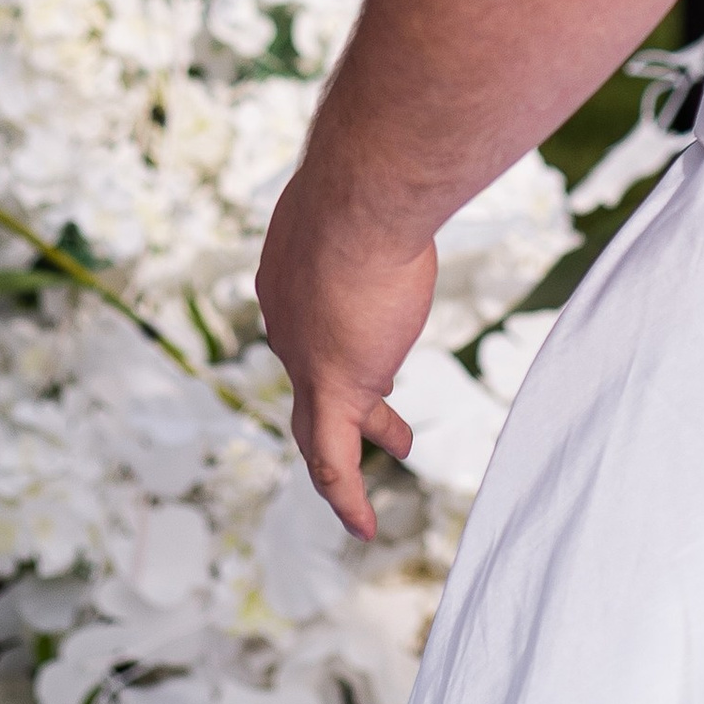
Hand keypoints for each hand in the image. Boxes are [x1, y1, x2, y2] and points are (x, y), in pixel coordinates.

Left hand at [256, 167, 435, 540]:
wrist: (361, 194)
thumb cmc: (375, 175)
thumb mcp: (374, 188)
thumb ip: (387, 199)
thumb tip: (419, 178)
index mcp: (289, 269)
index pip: (311, 311)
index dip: (341, 325)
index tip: (372, 324)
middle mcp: (284, 317)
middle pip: (307, 366)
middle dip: (333, 389)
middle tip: (365, 400)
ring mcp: (302, 357)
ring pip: (315, 424)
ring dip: (348, 444)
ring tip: (373, 472)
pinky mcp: (335, 387)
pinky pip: (334, 462)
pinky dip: (345, 496)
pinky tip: (362, 527)